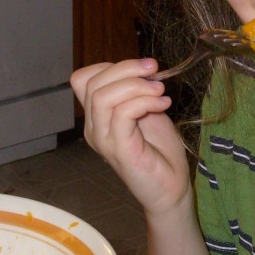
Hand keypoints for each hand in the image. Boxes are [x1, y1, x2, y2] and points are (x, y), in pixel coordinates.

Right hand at [70, 59, 191, 215]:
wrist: (171, 187)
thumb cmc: (159, 151)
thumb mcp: (146, 111)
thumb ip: (136, 92)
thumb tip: (143, 68)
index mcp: (96, 117)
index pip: (83, 79)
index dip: (111, 66)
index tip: (143, 70)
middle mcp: (93, 128)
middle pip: (93, 83)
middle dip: (127, 68)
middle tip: (155, 71)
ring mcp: (103, 139)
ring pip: (103, 96)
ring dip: (136, 85)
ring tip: (161, 91)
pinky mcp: (118, 149)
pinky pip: (122, 113)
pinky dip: (144, 101)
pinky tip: (163, 103)